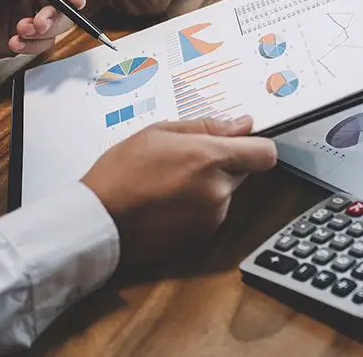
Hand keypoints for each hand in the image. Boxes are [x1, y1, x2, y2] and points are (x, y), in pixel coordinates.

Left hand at [0, 0, 85, 61]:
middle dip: (55, 15)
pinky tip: (13, 43)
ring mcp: (27, 12)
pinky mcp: (23, 35)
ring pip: (58, 24)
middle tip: (38, 23)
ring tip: (20, 32)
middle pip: (64, 0)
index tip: (74, 0)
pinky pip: (43, 43)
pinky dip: (32, 46)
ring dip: (43, 32)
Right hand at [81, 116, 277, 267]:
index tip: (242, 143)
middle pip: (243, 172)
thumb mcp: (158, 132)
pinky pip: (212, 214)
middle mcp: (218, 190)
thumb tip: (243, 125)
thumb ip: (207, 127)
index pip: (265, 154)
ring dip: (208, 186)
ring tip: (170, 183)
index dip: (256, 146)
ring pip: (226, 193)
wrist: (97, 222)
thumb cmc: (121, 173)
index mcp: (209, 159)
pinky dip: (197, 207)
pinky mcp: (203, 237)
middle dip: (223, 164)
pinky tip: (168, 203)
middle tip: (186, 160)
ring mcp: (212, 217)